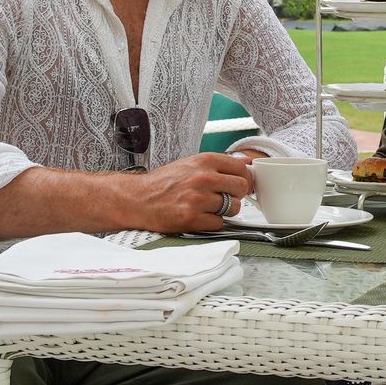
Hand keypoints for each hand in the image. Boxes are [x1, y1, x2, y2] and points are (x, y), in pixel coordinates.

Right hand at [135, 152, 253, 232]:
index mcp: (204, 161)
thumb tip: (247, 161)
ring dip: (225, 210)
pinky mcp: (191, 219)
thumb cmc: (164, 182)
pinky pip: (219, 223)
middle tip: (226, 197)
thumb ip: (219, 163)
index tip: (241, 184)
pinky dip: (213, 222)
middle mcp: (203, 178)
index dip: (245, 178)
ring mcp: (197, 199)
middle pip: (241, 187)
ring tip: (210, 207)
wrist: (137, 199)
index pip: (241, 168)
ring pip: (233, 207)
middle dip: (237, 194)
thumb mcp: (191, 163)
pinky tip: (201, 216)